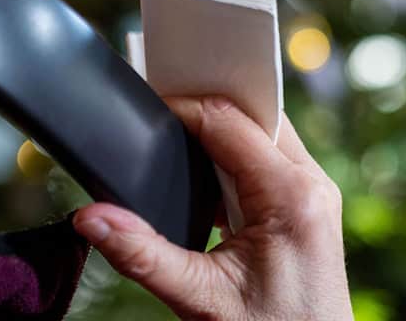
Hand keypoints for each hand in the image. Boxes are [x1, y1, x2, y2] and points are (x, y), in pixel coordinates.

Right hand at [73, 96, 352, 319]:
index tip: (145, 108)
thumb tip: (90, 218)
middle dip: (205, 112)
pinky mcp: (307, 207)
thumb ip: (142, 254)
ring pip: (263, 134)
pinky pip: (269, 160)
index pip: (229, 121)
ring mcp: (315, 194)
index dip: (182, 108)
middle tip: (159, 122)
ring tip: (178, 149)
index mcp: (291, 196)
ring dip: (221, 136)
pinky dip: (235, 159)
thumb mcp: (200, 297)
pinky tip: (207, 184)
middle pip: (252, 116)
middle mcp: (312, 185)